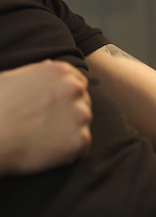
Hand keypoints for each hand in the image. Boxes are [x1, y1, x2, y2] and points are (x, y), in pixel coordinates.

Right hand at [0, 60, 91, 174]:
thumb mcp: (11, 78)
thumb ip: (37, 71)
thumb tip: (49, 64)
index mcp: (60, 71)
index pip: (78, 83)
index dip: (66, 98)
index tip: (54, 108)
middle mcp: (74, 89)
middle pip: (83, 103)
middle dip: (69, 114)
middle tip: (45, 126)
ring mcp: (80, 114)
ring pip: (83, 124)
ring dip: (70, 132)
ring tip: (44, 139)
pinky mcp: (81, 139)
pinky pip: (82, 147)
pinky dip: (70, 152)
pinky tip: (49, 152)